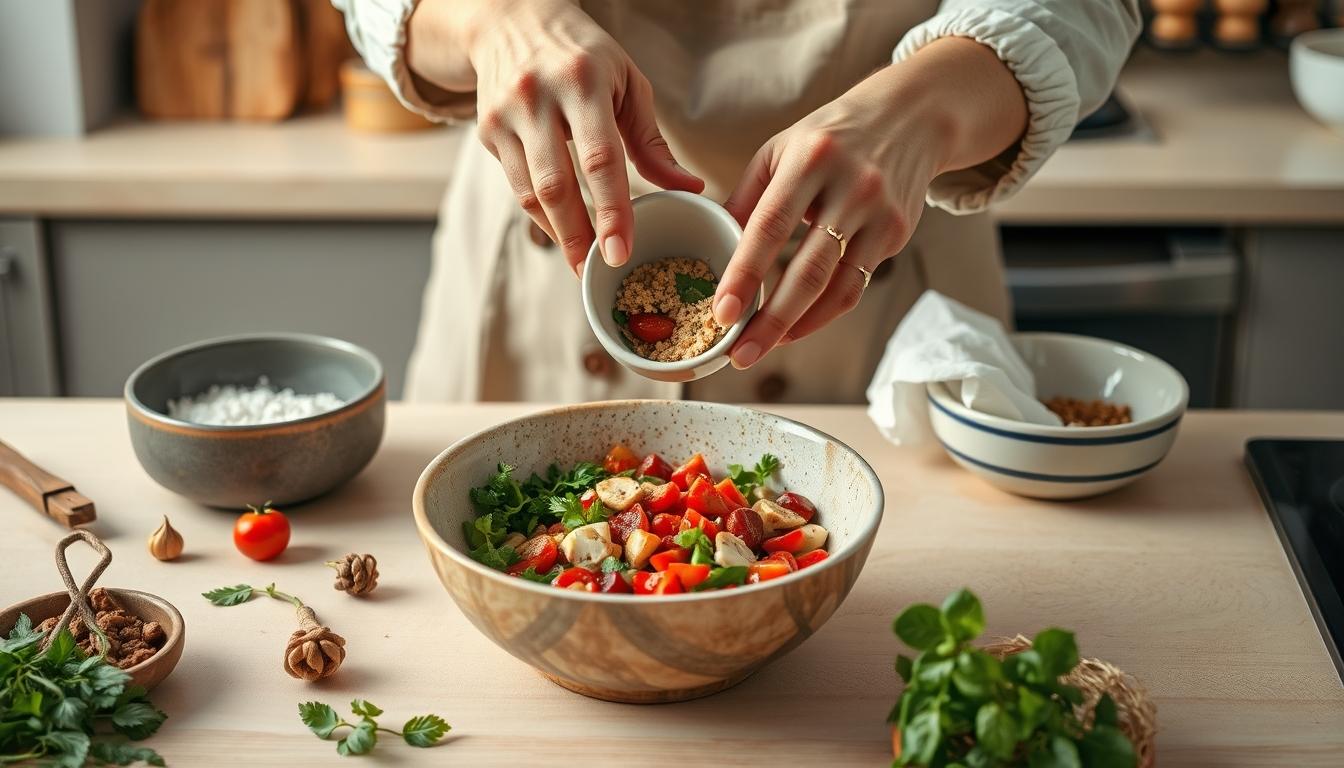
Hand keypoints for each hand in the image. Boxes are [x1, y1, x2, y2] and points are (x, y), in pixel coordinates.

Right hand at [409, 0, 702, 273]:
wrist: (511, 20)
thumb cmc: (583, 56)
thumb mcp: (628, 83)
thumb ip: (652, 141)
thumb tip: (689, 188)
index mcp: (583, 81)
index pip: (600, 158)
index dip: (611, 210)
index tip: (622, 250)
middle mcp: (538, 96)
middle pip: (557, 184)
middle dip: (580, 236)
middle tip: (599, 271)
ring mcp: (506, 114)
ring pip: (531, 192)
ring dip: (559, 234)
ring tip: (583, 263)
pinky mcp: (487, 131)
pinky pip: (516, 186)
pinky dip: (541, 215)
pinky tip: (562, 233)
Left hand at [713, 37, 1027, 368]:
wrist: (910, 116)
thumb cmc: (831, 137)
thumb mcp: (780, 150)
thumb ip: (746, 197)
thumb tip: (713, 245)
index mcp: (811, 159)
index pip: (770, 227)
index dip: (744, 274)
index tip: (722, 312)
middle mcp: (851, 187)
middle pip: (808, 271)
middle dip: (770, 320)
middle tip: (739, 354)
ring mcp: (879, 214)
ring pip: (837, 288)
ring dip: (797, 327)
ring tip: (762, 348)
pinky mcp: (897, 233)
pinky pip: (855, 284)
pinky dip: (823, 312)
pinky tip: (795, 326)